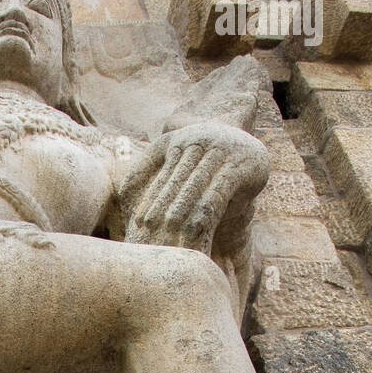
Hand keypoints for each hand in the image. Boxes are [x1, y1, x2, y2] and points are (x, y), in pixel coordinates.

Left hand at [119, 121, 268, 251]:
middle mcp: (198, 140)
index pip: (162, 175)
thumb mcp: (177, 161)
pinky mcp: (240, 165)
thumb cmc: (205, 162)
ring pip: (195, 186)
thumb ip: (150, 170)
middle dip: (162, 207)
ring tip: (168, 232)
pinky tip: (195, 229)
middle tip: (149, 231)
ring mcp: (220, 150)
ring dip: (181, 211)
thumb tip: (122, 191)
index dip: (151, 199)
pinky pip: (218, 191)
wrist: (249, 150)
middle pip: (177, 181)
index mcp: (178, 140)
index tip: (139, 222)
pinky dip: (205, 211)